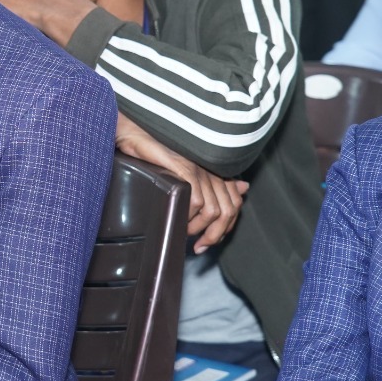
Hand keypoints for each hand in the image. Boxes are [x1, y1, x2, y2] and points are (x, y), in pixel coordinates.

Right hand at [115, 113, 248, 253]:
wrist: (137, 134)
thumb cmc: (159, 153)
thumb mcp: (189, 170)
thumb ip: (216, 182)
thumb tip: (244, 188)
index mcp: (215, 170)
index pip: (235, 204)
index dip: (225, 228)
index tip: (208, 241)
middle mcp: (212, 169)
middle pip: (227, 211)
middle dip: (214, 235)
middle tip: (199, 246)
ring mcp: (199, 170)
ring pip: (213, 211)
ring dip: (198, 229)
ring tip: (184, 233)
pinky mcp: (186, 170)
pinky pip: (196, 202)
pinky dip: (188, 217)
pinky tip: (177, 220)